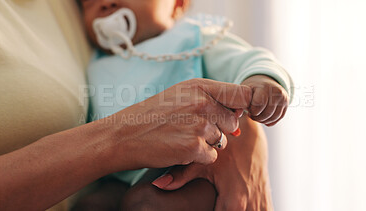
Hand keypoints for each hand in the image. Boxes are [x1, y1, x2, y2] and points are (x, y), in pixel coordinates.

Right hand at [105, 78, 251, 170]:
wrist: (123, 135)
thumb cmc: (153, 115)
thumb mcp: (181, 95)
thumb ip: (211, 99)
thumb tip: (240, 114)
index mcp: (200, 86)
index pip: (242, 94)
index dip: (242, 107)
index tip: (233, 114)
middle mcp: (202, 102)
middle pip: (233, 122)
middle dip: (219, 129)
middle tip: (193, 128)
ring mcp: (198, 124)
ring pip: (222, 141)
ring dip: (207, 143)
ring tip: (182, 136)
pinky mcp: (193, 147)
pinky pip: (211, 156)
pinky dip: (198, 157)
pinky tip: (179, 148)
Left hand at [152, 116, 272, 210]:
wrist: (250, 135)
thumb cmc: (225, 148)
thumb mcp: (202, 163)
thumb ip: (180, 176)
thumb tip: (158, 184)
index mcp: (233, 202)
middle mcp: (249, 206)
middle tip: (210, 207)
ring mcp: (260, 203)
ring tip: (220, 205)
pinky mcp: (265, 199)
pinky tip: (244, 208)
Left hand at [241, 75, 288, 125]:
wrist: (265, 83)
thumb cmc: (251, 89)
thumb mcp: (245, 91)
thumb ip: (241, 100)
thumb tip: (238, 113)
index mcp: (265, 87)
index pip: (259, 105)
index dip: (253, 111)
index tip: (249, 110)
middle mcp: (277, 93)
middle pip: (266, 114)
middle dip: (256, 118)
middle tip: (251, 114)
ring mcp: (284, 99)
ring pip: (272, 118)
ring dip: (262, 120)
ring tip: (256, 115)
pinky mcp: (286, 106)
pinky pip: (276, 120)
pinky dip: (268, 121)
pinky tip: (262, 116)